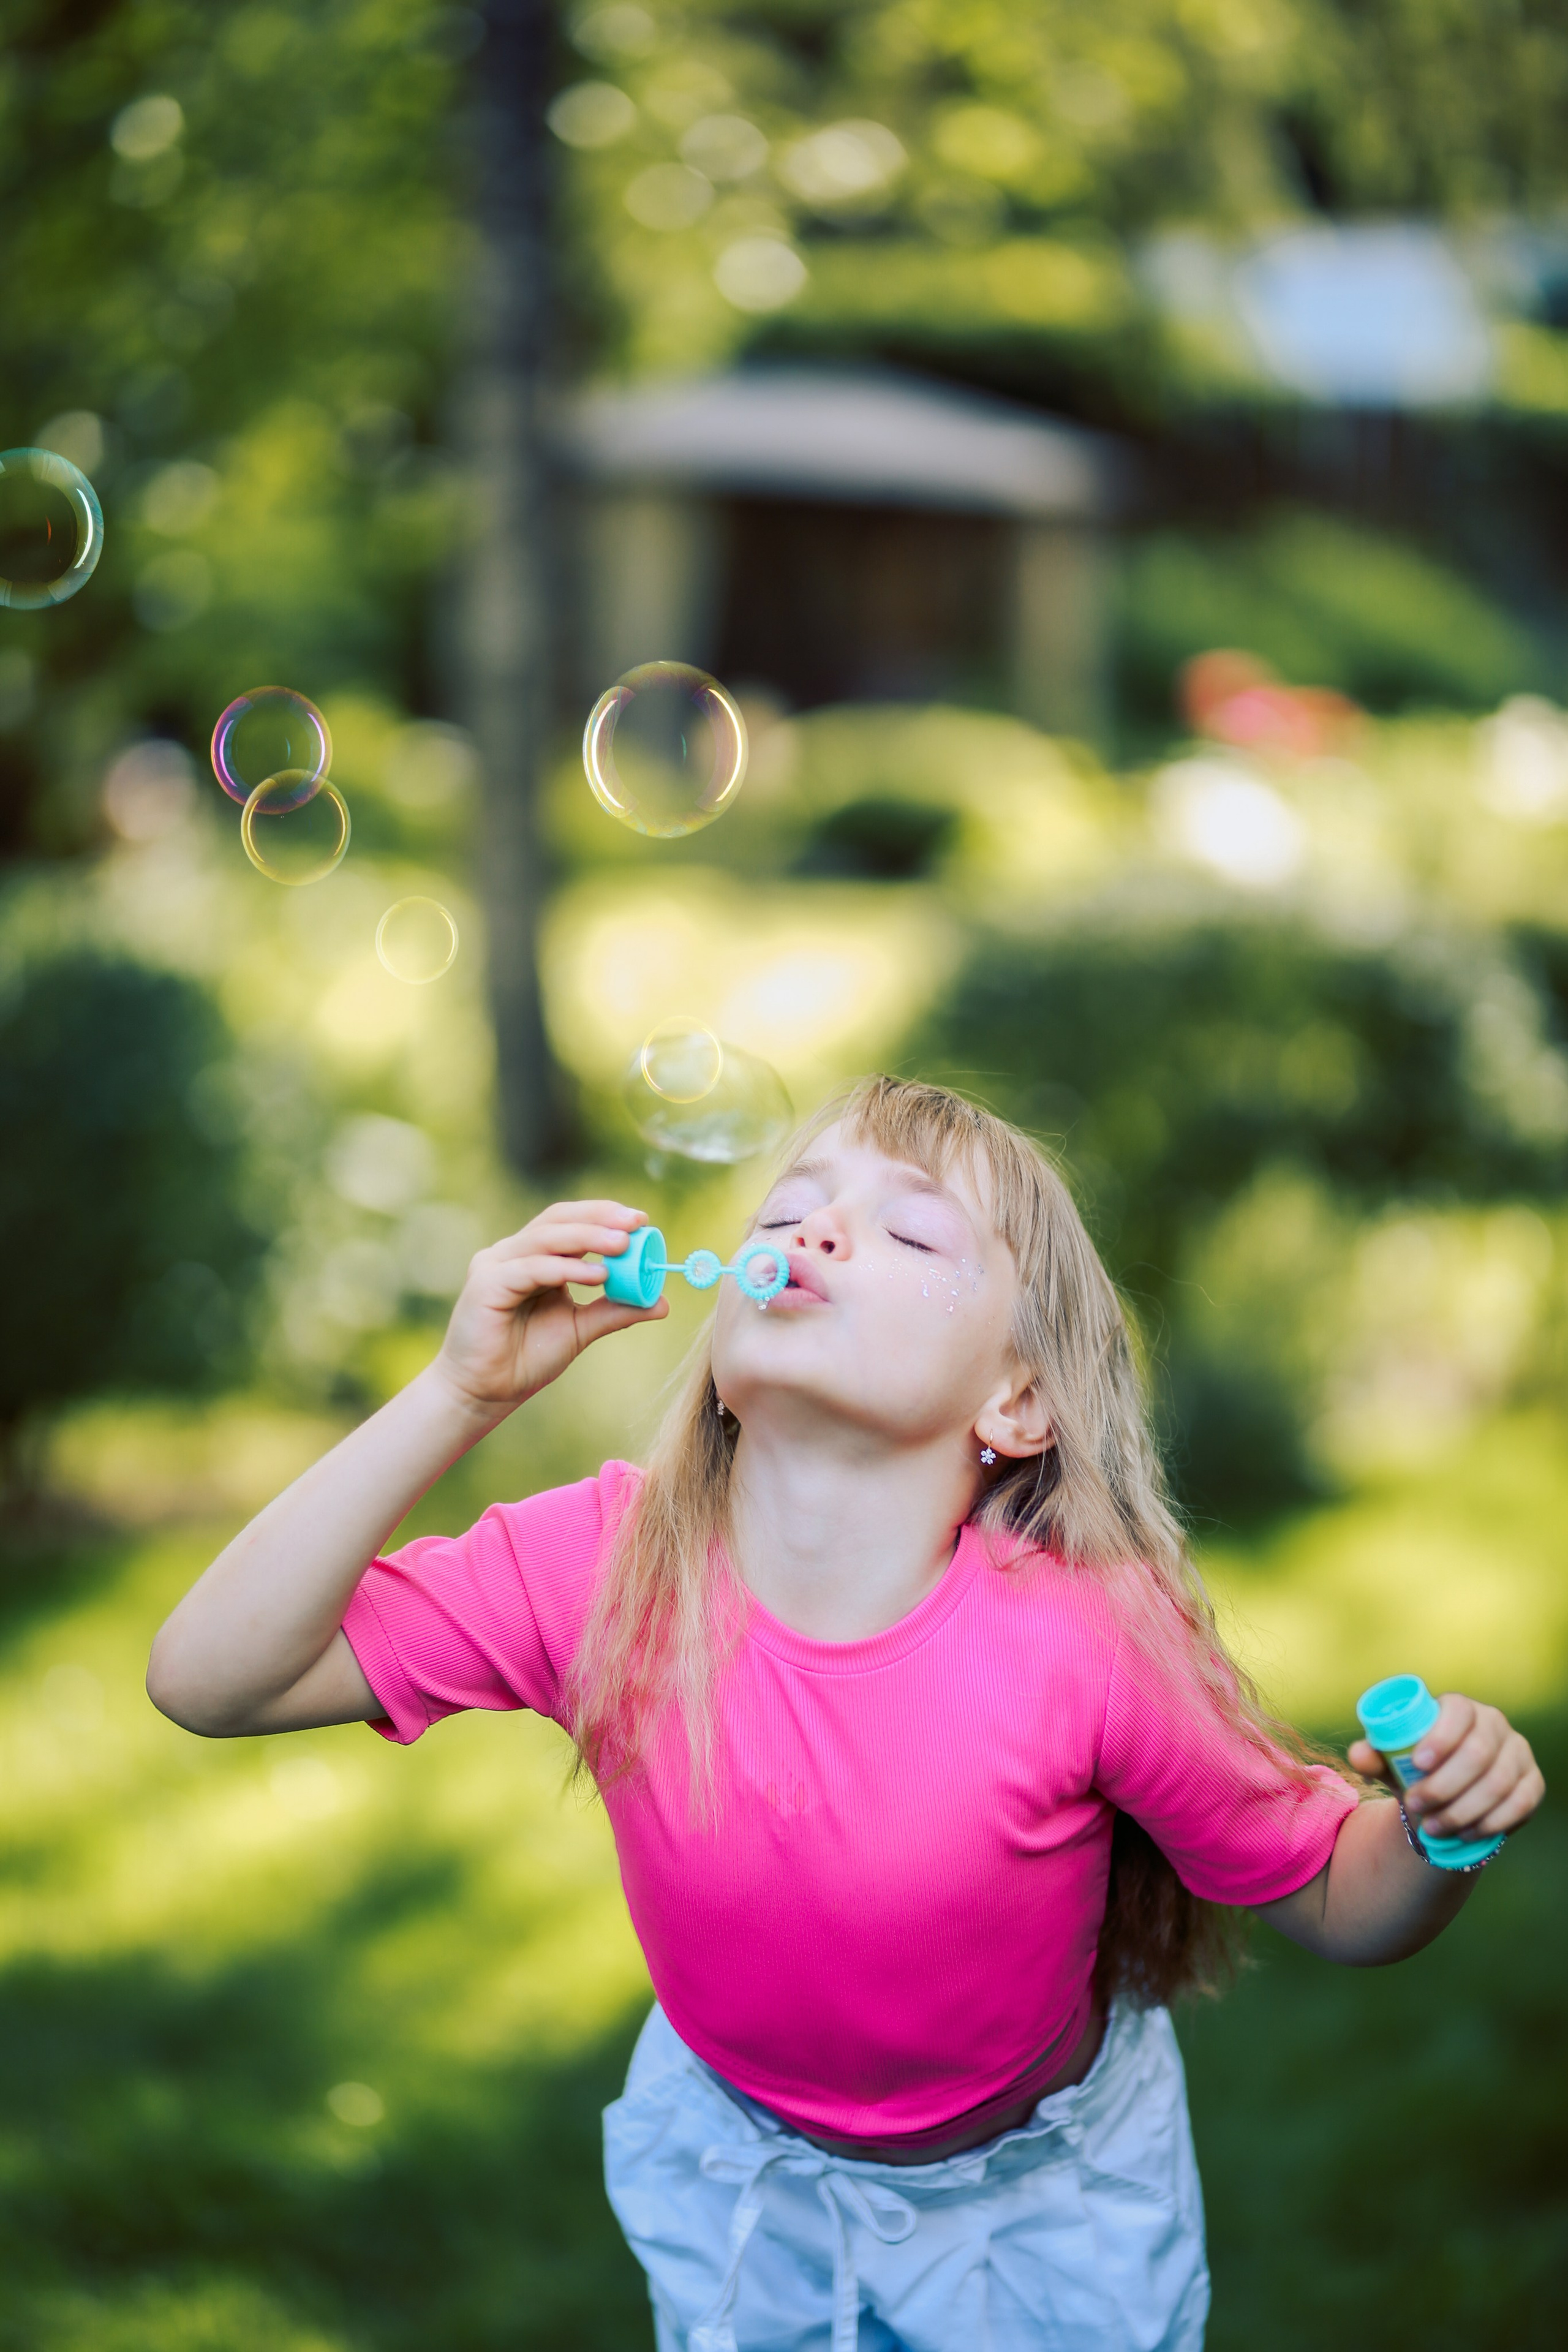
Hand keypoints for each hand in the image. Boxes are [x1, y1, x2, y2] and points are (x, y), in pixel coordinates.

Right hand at [433, 1199, 664, 1416]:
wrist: (485, 1392)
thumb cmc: (527, 1358)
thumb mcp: (581, 1329)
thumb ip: (615, 1311)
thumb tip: (662, 1303)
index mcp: (533, 1257)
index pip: (569, 1221)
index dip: (603, 1215)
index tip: (640, 1221)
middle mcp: (512, 1253)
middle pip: (558, 1220)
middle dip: (599, 1218)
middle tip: (634, 1224)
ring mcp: (495, 1265)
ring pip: (545, 1238)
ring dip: (587, 1238)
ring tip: (622, 1244)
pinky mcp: (485, 1284)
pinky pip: (531, 1269)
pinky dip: (565, 1269)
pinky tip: (597, 1275)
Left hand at [1349, 1693, 1545, 1841]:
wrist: (1447, 1792)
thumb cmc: (1415, 1767)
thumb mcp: (1391, 1761)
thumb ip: (1373, 1755)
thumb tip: (1358, 1754)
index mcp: (1460, 1708)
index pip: (1458, 1712)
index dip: (1442, 1737)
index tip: (1418, 1764)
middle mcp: (1494, 1724)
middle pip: (1479, 1752)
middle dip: (1445, 1784)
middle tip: (1416, 1805)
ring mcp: (1518, 1753)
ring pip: (1499, 1783)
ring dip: (1464, 1809)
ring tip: (1433, 1827)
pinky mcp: (1532, 1783)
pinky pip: (1520, 1803)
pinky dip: (1492, 1822)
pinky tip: (1466, 1833)